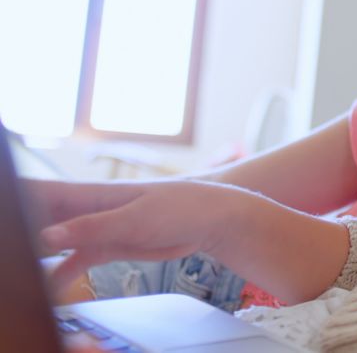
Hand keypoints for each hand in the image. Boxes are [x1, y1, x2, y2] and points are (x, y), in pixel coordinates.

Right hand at [25, 179, 253, 293]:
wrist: (211, 219)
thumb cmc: (179, 206)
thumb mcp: (135, 218)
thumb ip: (92, 228)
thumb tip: (47, 235)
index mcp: (90, 194)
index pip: (39, 192)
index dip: (14, 199)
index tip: (3, 218)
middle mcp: (87, 210)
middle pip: (40, 218)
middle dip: (20, 230)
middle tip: (9, 253)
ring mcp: (97, 229)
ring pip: (55, 242)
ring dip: (35, 254)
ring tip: (19, 273)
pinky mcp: (109, 248)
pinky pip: (75, 261)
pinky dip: (60, 273)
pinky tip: (46, 288)